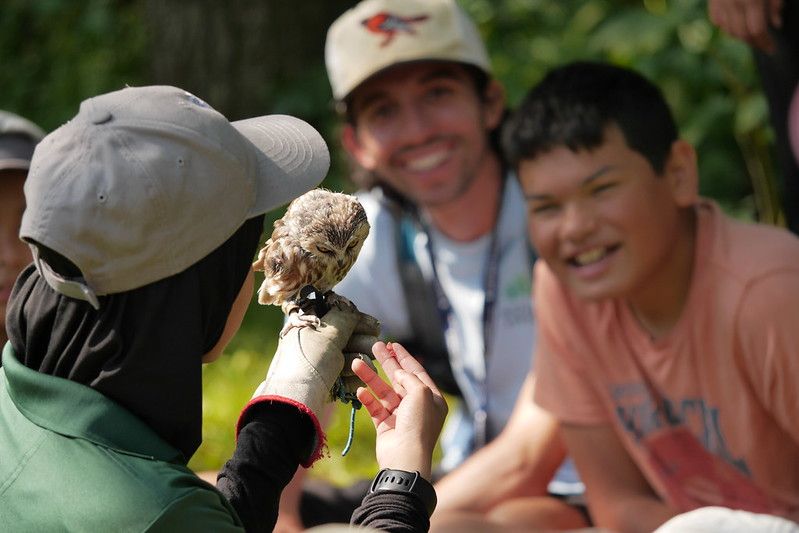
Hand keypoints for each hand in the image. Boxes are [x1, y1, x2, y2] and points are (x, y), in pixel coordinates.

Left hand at [249, 304, 379, 462]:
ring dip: (360, 359)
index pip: (335, 317)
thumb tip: (354, 312)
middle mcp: (311, 344)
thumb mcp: (327, 333)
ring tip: (369, 365)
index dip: (356, 320)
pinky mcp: (324, 385)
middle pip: (344, 338)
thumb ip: (344, 318)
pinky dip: (353, 377)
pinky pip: (343, 377)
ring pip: (345, 357)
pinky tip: (361, 380)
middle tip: (376, 345)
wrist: (295, 401)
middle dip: (361, 340)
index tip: (374, 326)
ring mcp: (318, 366)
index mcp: (305, 327)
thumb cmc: (309, 362)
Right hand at [352, 341, 447, 480]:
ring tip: (357, 363)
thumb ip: (409, 378)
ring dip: (371, 378)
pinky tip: (360, 390)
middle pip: (399, 379)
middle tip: (375, 346)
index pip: (417, 372)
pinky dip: (368, 398)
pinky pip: (375, 407)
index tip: (393, 344)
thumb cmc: (418, 424)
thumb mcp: (421, 393)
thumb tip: (399, 372)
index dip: (405, 357)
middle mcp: (417, 406)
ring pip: (384, 391)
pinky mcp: (385, 426)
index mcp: (432, 399)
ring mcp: (400, 416)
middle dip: (387, 362)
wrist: (405, 457)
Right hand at [708, 0, 782, 52]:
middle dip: (753, 42)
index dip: (764, 42)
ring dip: (740, 34)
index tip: (771, 49)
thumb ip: (776, 4)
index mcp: (752, 0)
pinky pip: (717, 21)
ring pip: (728, 30)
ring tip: (750, 31)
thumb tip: (776, 25)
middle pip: (741, 34)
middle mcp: (733, 3)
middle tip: (762, 44)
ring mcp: (721, 3)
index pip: (757, 30)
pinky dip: (726, 26)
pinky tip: (735, 22)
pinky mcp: (712, 1)